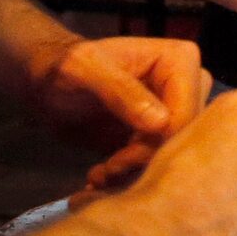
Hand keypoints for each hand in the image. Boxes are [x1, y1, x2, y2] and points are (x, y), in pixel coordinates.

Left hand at [26, 34, 206, 157]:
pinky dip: (129, 175)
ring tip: (98, 175)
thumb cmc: (63, 67)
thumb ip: (120, 91)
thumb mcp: (84, 71)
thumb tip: (162, 123)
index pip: (185, 116)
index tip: (115, 163)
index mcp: (180, 59)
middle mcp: (189, 83)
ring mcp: (177, 109)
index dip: (153, 145)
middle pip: (183, 138)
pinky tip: (101, 175)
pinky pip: (156, 161)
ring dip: (134, 173)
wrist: (47, 83)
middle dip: (143, 162)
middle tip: (105, 173)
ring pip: (171, 154)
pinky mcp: (161, 133)